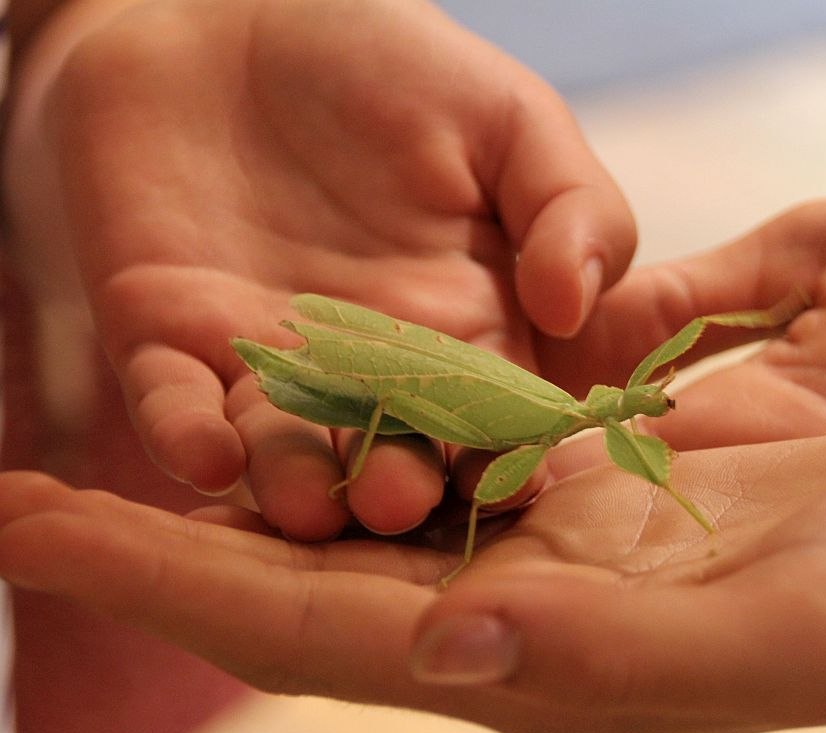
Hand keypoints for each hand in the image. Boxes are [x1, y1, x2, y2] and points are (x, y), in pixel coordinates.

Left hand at [1, 428, 825, 732]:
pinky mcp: (598, 488)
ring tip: (133, 408)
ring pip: (361, 507)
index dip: (163, 578)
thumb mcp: (776, 630)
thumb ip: (612, 656)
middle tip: (15, 483)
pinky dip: (358, 415)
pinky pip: (447, 447)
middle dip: (157, 531)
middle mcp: (525, 608)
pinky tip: (299, 380)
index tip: (25, 524)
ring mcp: (557, 547)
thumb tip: (445, 642)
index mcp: (544, 660)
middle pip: (301, 572)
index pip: (310, 624)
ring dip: (245, 464)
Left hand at [2, 0, 634, 536]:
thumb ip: (572, 207)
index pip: (500, 411)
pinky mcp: (169, 338)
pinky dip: (186, 432)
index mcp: (471, 327)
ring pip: (287, 453)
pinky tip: (205, 453)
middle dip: (400, 486)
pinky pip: (175, 403)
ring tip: (312, 508)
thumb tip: (573, 305)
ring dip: (298, 488)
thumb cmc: (393, 63)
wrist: (234, 12)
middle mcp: (373, 367)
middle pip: (394, 453)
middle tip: (403, 501)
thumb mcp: (510, 119)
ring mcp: (270, 359)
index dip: (511, 446)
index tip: (522, 476)